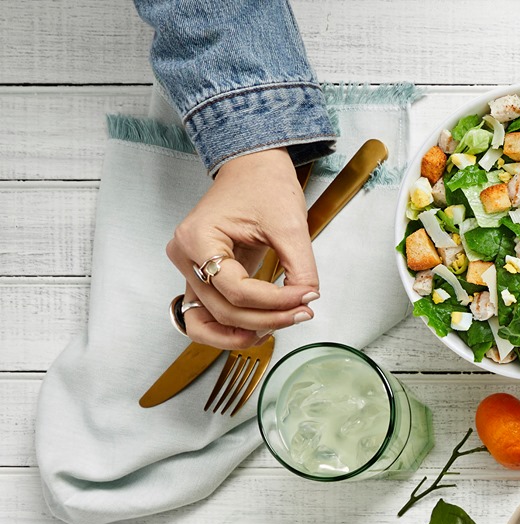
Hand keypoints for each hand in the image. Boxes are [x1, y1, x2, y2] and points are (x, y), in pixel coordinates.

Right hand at [166, 148, 318, 348]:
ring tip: (282, 325)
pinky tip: (259, 328)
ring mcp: (188, 267)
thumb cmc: (263, 185)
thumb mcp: (289, 226)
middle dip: (267, 319)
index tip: (307, 299)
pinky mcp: (200, 274)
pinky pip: (207, 313)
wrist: (252, 168)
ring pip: (211, 319)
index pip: (237, 291)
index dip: (276, 302)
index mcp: (197, 239)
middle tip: (303, 313)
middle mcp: (185, 256)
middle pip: (224, 310)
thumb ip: (301, 268)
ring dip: (246, 331)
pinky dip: (229, 328)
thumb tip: (307, 300)